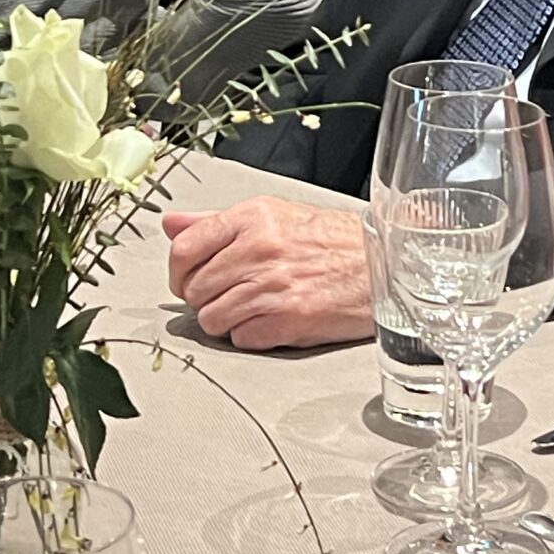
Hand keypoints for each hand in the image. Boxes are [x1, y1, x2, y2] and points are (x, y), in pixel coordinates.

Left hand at [163, 198, 372, 351]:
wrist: (382, 264)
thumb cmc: (331, 241)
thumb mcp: (274, 214)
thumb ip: (217, 221)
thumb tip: (172, 224)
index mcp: (253, 218)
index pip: (184, 248)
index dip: (178, 271)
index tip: (187, 279)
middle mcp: (260, 249)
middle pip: (194, 289)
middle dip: (204, 297)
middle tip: (227, 294)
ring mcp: (273, 287)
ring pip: (212, 318)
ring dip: (225, 319)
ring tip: (249, 308)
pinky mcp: (289, 321)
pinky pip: (240, 339)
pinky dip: (249, 335)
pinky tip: (268, 320)